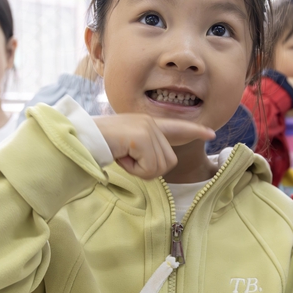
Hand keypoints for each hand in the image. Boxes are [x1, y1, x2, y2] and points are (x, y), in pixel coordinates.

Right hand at [93, 114, 214, 178]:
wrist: (82, 139)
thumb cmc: (99, 146)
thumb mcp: (126, 147)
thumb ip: (143, 151)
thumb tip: (156, 165)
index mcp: (147, 124)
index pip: (176, 127)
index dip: (194, 131)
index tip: (211, 132)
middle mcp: (151, 122)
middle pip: (168, 161)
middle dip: (148, 168)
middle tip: (127, 158)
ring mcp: (148, 128)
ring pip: (160, 167)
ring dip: (140, 169)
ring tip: (123, 155)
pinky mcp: (143, 137)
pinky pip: (150, 168)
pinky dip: (135, 170)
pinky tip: (122, 156)